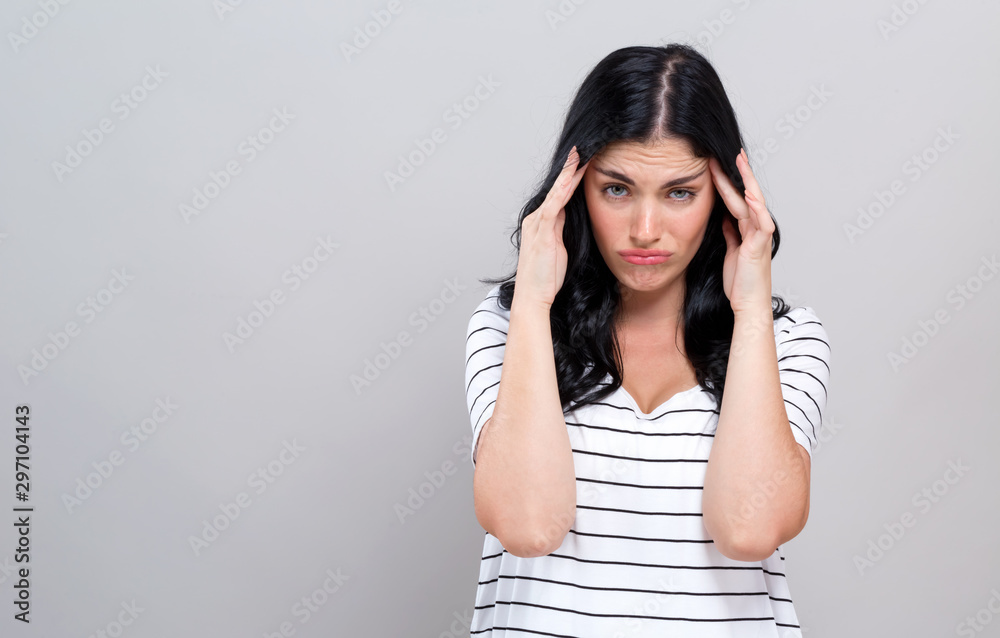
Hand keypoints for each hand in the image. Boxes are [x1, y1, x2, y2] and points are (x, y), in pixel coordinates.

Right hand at [514, 145, 589, 308]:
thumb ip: (562, 232)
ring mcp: (537, 223)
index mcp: (540, 224)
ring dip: (569, 172)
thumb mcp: (559, 250)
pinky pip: (555, 203)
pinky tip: (574, 175)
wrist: (532, 296)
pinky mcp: (541, 230)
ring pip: (556, 191)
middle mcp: (536, 219)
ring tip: (581, 154)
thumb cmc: (546, 279)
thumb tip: (570, 218)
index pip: (558, 196)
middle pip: (556, 189)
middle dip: (569, 169)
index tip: (582, 163)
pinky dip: (565, 187)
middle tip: (582, 149)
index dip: (569, 179)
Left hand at [708, 148, 773, 314]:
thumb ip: (730, 233)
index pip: (736, 199)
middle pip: (745, 195)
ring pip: (753, 202)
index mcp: (746, 229)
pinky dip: (756, 207)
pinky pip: (760, 222)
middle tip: (732, 152)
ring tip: (740, 162)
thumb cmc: (740, 282)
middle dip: (737, 174)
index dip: (728, 181)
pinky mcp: (760, 246)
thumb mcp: (731, 251)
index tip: (718, 163)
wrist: (748, 304)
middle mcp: (755, 229)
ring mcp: (759, 236)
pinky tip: (749, 193)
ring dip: (746, 182)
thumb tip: (725, 218)